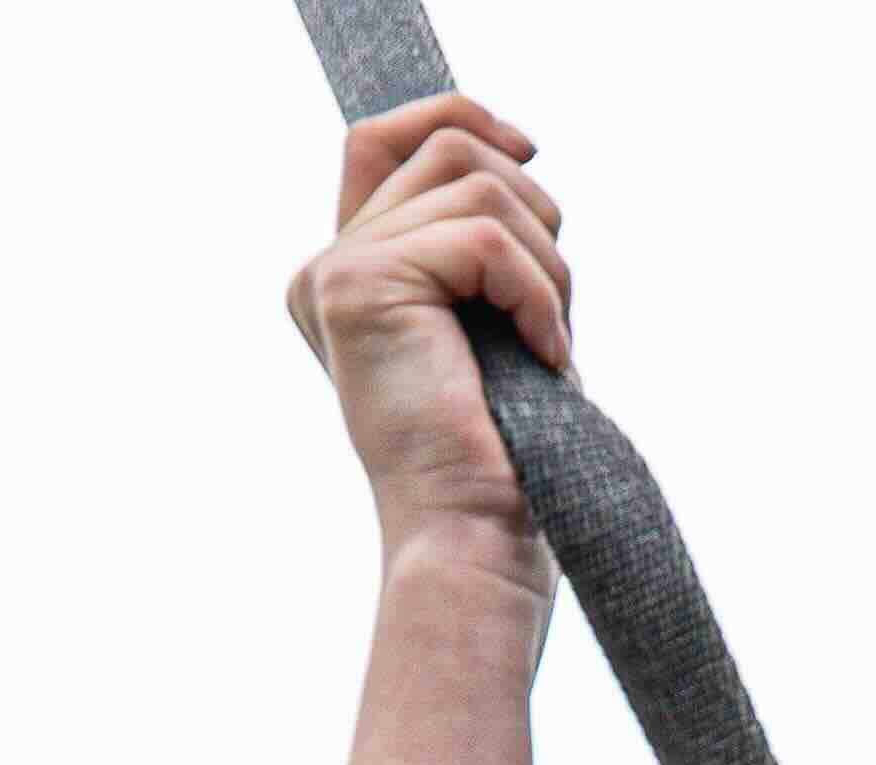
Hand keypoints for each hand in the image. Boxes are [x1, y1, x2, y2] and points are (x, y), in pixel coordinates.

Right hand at [285, 95, 571, 585]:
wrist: (474, 536)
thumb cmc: (502, 453)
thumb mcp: (496, 325)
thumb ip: (479, 240)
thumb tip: (516, 149)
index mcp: (349, 277)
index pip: (383, 138)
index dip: (458, 117)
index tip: (526, 148)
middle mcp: (326, 269)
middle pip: (444, 145)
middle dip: (531, 212)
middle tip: (548, 306)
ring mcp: (336, 273)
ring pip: (474, 182)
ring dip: (543, 260)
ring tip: (546, 338)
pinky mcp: (362, 286)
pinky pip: (486, 237)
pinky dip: (538, 294)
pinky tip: (544, 354)